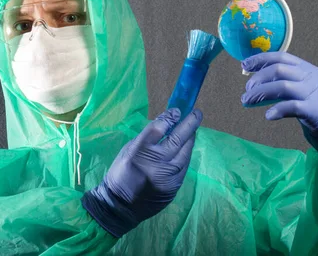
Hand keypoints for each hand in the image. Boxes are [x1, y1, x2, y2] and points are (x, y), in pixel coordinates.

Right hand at [81, 108, 201, 236]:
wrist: (121, 206)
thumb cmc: (121, 173)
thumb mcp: (128, 149)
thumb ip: (147, 137)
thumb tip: (165, 124)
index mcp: (139, 150)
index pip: (159, 128)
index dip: (170, 117)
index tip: (177, 111)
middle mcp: (157, 162)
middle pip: (178, 138)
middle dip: (189, 123)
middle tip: (196, 113)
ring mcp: (169, 175)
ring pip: (185, 152)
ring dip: (190, 139)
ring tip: (192, 129)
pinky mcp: (175, 186)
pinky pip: (184, 165)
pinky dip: (186, 154)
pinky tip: (186, 147)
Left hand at [241, 52, 317, 163]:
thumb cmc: (317, 110)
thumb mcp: (302, 90)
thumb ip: (283, 83)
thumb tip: (255, 82)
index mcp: (307, 69)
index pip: (281, 57)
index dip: (260, 59)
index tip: (244, 65)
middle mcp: (311, 78)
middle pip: (278, 70)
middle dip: (257, 79)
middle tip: (246, 91)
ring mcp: (315, 94)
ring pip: (282, 86)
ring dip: (260, 94)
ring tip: (247, 102)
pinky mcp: (316, 111)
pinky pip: (292, 106)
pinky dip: (277, 109)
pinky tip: (268, 116)